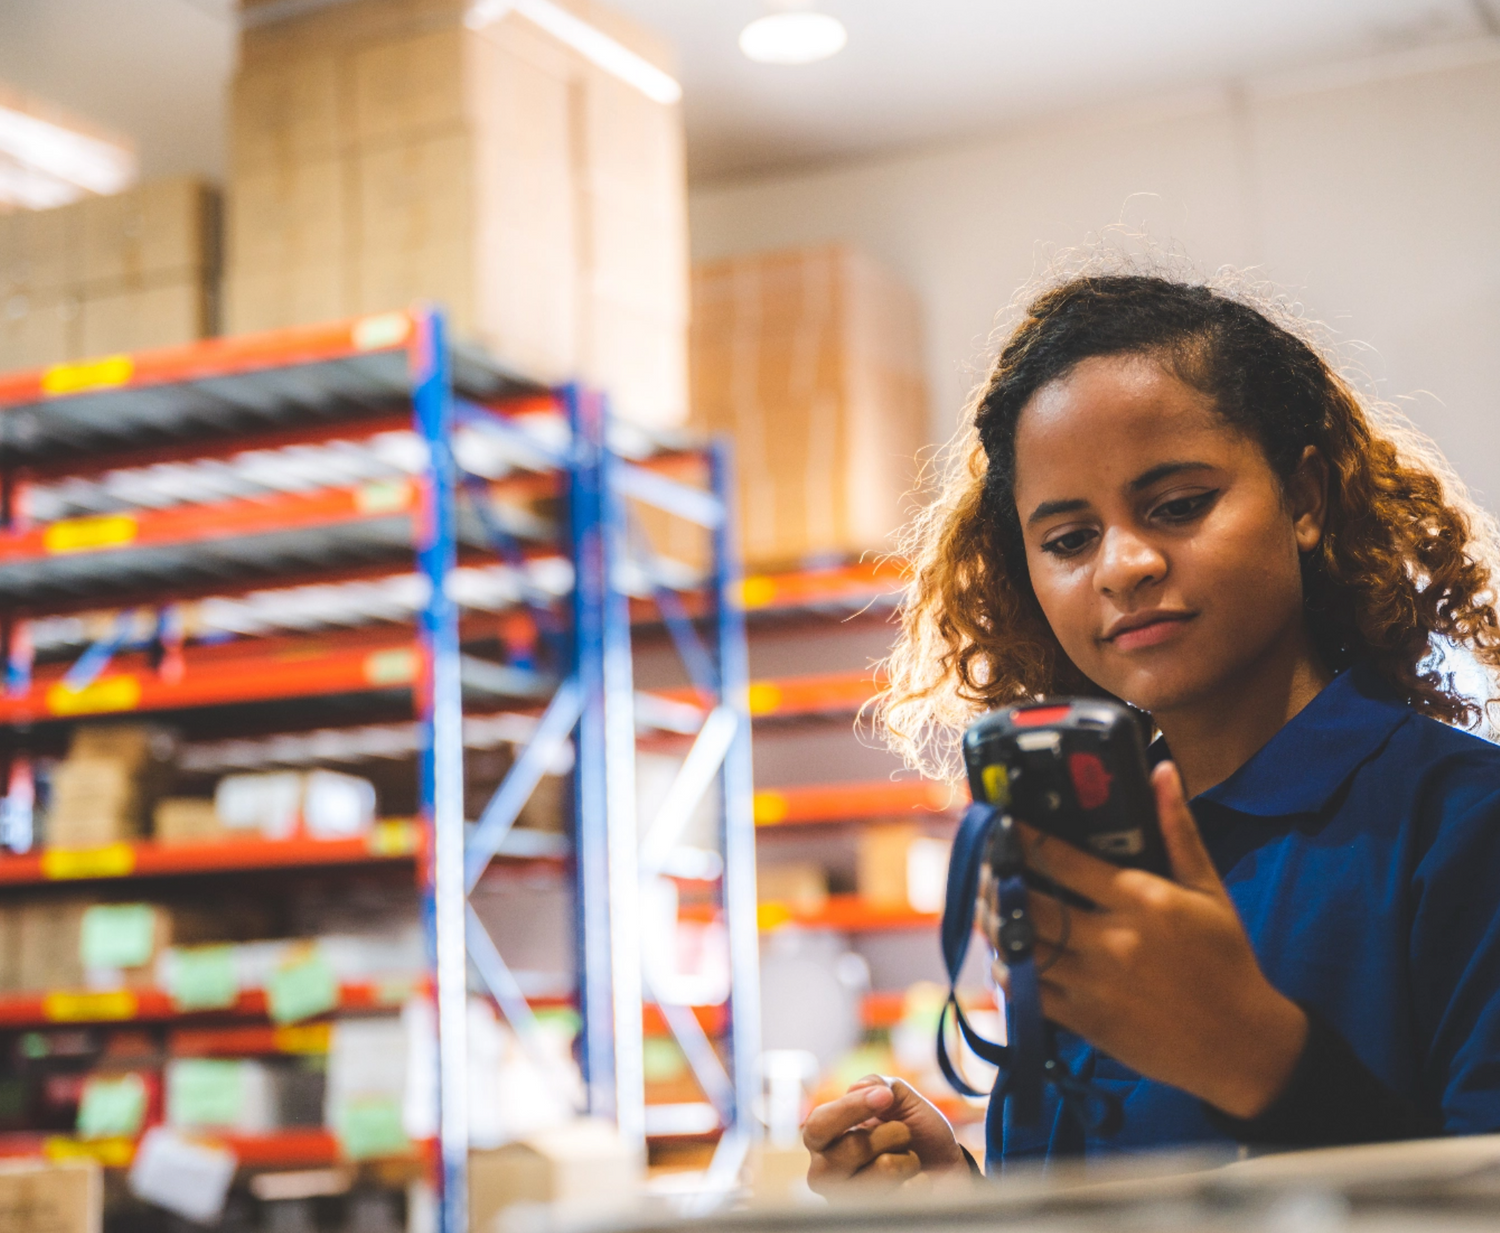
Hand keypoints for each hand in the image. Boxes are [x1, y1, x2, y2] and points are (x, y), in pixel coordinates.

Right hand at [802, 1075, 970, 1194]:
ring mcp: (847, 1199)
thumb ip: (878, 1083)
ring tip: (907, 1159)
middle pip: (853, 1147)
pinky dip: (920, 1181)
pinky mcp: (871, 1218)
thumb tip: (858, 1088)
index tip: (884, 1097)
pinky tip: (913, 1182)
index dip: (851, 1108)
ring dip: (908, 1158)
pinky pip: (905, 1194)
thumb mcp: (899, 1097)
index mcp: (823, 1136)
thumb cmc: (913, 1128)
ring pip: (883, 1170)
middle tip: (902, 1133)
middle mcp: (825, 1169)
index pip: (819, 1124)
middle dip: (892, 1133)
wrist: (943, 1165)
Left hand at [994, 761, 1307, 1119]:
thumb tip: (1162, 771)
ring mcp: (1096, 983)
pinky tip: (1003, 952)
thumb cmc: (1226, 960)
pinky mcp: (1086, 1020)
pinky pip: (1028, 992)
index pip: (1062, 859)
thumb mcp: (1209, 890)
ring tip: (981, 903)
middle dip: (995, 880)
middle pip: (1031, 901)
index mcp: (1142, 900)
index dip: (1021, 838)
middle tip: (978, 863)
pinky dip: (1007, 970)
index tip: (998, 822)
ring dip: (994, 923)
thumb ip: (1178, 830)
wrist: (1243, 1046)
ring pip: (1022, 946)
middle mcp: (1114, 940)